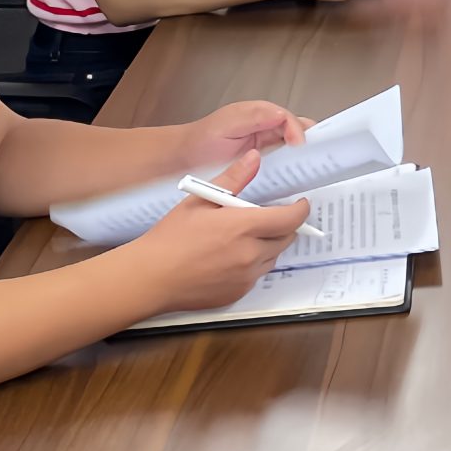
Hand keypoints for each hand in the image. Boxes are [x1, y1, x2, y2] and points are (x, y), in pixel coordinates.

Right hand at [123, 151, 312, 313]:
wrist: (149, 278)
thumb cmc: (170, 238)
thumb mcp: (199, 200)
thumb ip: (232, 179)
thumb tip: (255, 158)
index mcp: (243, 228)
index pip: (291, 219)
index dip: (300, 209)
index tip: (300, 202)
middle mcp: (250, 255)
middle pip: (286, 238)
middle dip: (284, 225)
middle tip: (267, 216)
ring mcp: (246, 277)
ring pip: (273, 257)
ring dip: (268, 244)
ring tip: (244, 236)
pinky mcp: (238, 293)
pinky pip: (257, 275)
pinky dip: (252, 264)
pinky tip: (230, 256)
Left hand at [176, 100, 311, 171]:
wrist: (183, 160)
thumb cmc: (202, 139)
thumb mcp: (227, 124)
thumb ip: (254, 117)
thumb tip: (281, 114)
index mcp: (262, 115)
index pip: (289, 120)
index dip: (298, 131)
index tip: (299, 145)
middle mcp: (268, 130)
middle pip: (299, 134)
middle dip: (310, 145)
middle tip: (315, 159)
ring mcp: (268, 149)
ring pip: (295, 152)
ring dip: (303, 161)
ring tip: (311, 173)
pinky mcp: (265, 166)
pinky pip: (285, 168)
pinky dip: (293, 174)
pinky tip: (295, 183)